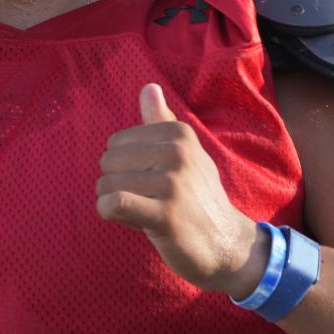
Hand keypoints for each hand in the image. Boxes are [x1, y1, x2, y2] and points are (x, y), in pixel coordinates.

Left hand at [95, 83, 268, 295]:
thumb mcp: (186, 154)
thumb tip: (148, 87)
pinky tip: (128, 221)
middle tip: (147, 200)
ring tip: (144, 212)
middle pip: (108, 162)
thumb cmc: (198, 196)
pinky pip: (113, 204)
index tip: (151, 181)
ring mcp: (172, 184)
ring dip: (114, 204)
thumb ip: (162, 121)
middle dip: (117, 184)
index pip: (116, 142)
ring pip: (106, 185)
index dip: (126, 166)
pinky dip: (108, 212)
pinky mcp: (165, 215)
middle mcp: (176, 153)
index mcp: (178, 134)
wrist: (228, 246)